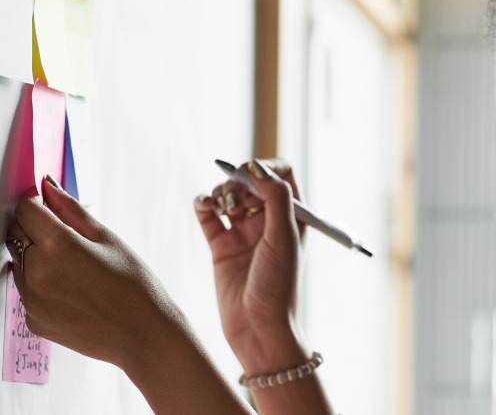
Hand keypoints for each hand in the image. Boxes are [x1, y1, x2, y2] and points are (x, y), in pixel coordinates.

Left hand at [6, 175, 185, 370]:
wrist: (142, 335)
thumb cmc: (133, 285)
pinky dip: (40, 284)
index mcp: (56, 246)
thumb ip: (71, 210)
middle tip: (65, 237)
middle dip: (34, 228)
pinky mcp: (32, 320)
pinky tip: (70, 290)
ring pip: (18, 263)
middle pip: (16, 234)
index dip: (38, 204)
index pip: (25, 210)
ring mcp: (31, 300)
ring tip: (72, 268)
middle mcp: (36, 272)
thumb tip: (47, 185)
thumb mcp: (107, 239)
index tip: (51, 209)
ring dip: (35, 257)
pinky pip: (26, 291)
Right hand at [193, 158, 308, 373]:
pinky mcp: (220, 246)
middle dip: (238, 180)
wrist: (258, 330)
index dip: (263, 168)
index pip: (280, 174)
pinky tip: (204, 206)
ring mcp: (243, 233)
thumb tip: (257, 166)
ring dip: (220, 192)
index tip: (249, 176)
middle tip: (233, 196)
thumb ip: (274, 198)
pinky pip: (208, 215)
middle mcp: (268, 222)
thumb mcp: (283, 238)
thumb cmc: (279, 287)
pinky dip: (203, 204)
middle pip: (250, 181)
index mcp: (292, 217)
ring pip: (228, 195)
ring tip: (221, 206)